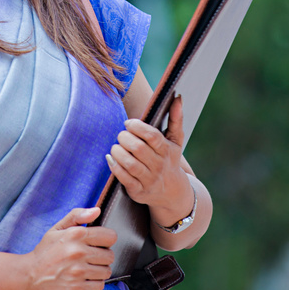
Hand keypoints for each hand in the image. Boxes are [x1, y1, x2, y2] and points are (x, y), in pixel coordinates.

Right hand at [18, 207, 116, 289]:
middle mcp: (78, 252)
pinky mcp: (78, 289)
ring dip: (98, 272)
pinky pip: (99, 286)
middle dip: (101, 257)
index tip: (97, 244)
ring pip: (106, 272)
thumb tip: (97, 210)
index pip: (110, 236)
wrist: (28, 278)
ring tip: (84, 270)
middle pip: (110, 256)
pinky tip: (81, 280)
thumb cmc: (44, 253)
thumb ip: (77, 216)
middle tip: (88, 258)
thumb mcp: (56, 229)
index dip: (105, 240)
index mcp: (76, 235)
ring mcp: (78, 272)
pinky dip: (93, 284)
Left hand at [105, 94, 193, 228]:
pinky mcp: (138, 191)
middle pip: (138, 149)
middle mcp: (159, 166)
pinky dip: (114, 167)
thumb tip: (178, 97)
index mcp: (167, 150)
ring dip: (118, 152)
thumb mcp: (176, 140)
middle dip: (124, 138)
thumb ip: (176, 118)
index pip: (151, 136)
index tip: (128, 123)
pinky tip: (110, 158)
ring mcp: (149, 180)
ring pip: (130, 164)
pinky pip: (124, 179)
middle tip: (121, 135)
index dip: (137, 127)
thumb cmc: (169, 159)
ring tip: (115, 146)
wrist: (172, 191)